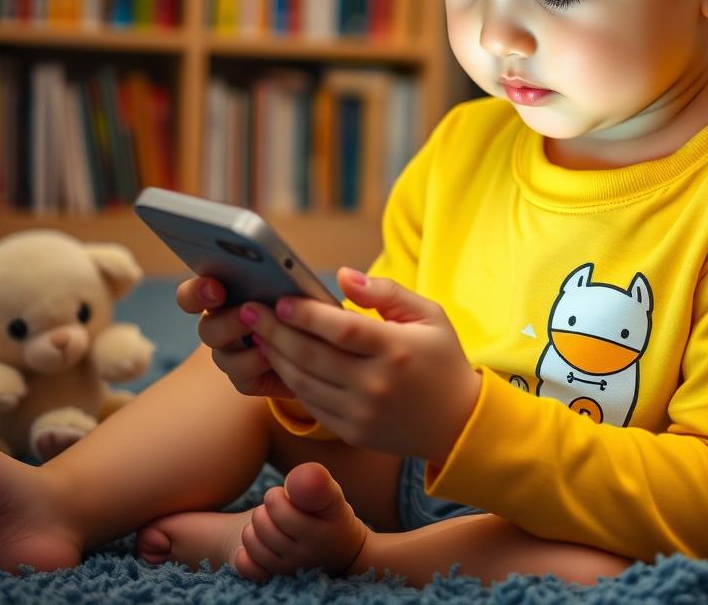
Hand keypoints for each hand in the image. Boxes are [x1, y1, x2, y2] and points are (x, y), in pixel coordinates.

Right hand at [176, 276, 295, 398]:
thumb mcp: (290, 287)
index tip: (216, 289)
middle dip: (228, 321)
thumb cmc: (299, 304)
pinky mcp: (244, 379)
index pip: (192, 295)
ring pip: (222, 356)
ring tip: (270, 337)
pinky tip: (277, 355)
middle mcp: (219, 326)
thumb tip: (278, 273)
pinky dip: (260, 364)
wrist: (314, 342)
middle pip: (207, 328)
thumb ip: (276, 279)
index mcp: (222, 295)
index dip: (197, 292)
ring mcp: (228, 355)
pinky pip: (243, 376)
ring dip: (247, 346)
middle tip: (248, 312)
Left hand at [240, 268, 481, 462]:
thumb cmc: (442, 358)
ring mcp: (362, 413)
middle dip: (276, 332)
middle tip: (251, 311)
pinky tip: (280, 361)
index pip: (342, 330)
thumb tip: (342, 276)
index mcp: (397, 350)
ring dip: (277, 357)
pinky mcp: (352, 432)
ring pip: (305, 383)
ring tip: (258, 334)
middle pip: (313, 356)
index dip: (307, 315)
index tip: (281, 300)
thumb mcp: (428, 315)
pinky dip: (291, 382)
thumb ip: (386, 292)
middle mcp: (376, 384)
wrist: (456, 421)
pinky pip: (312, 405)